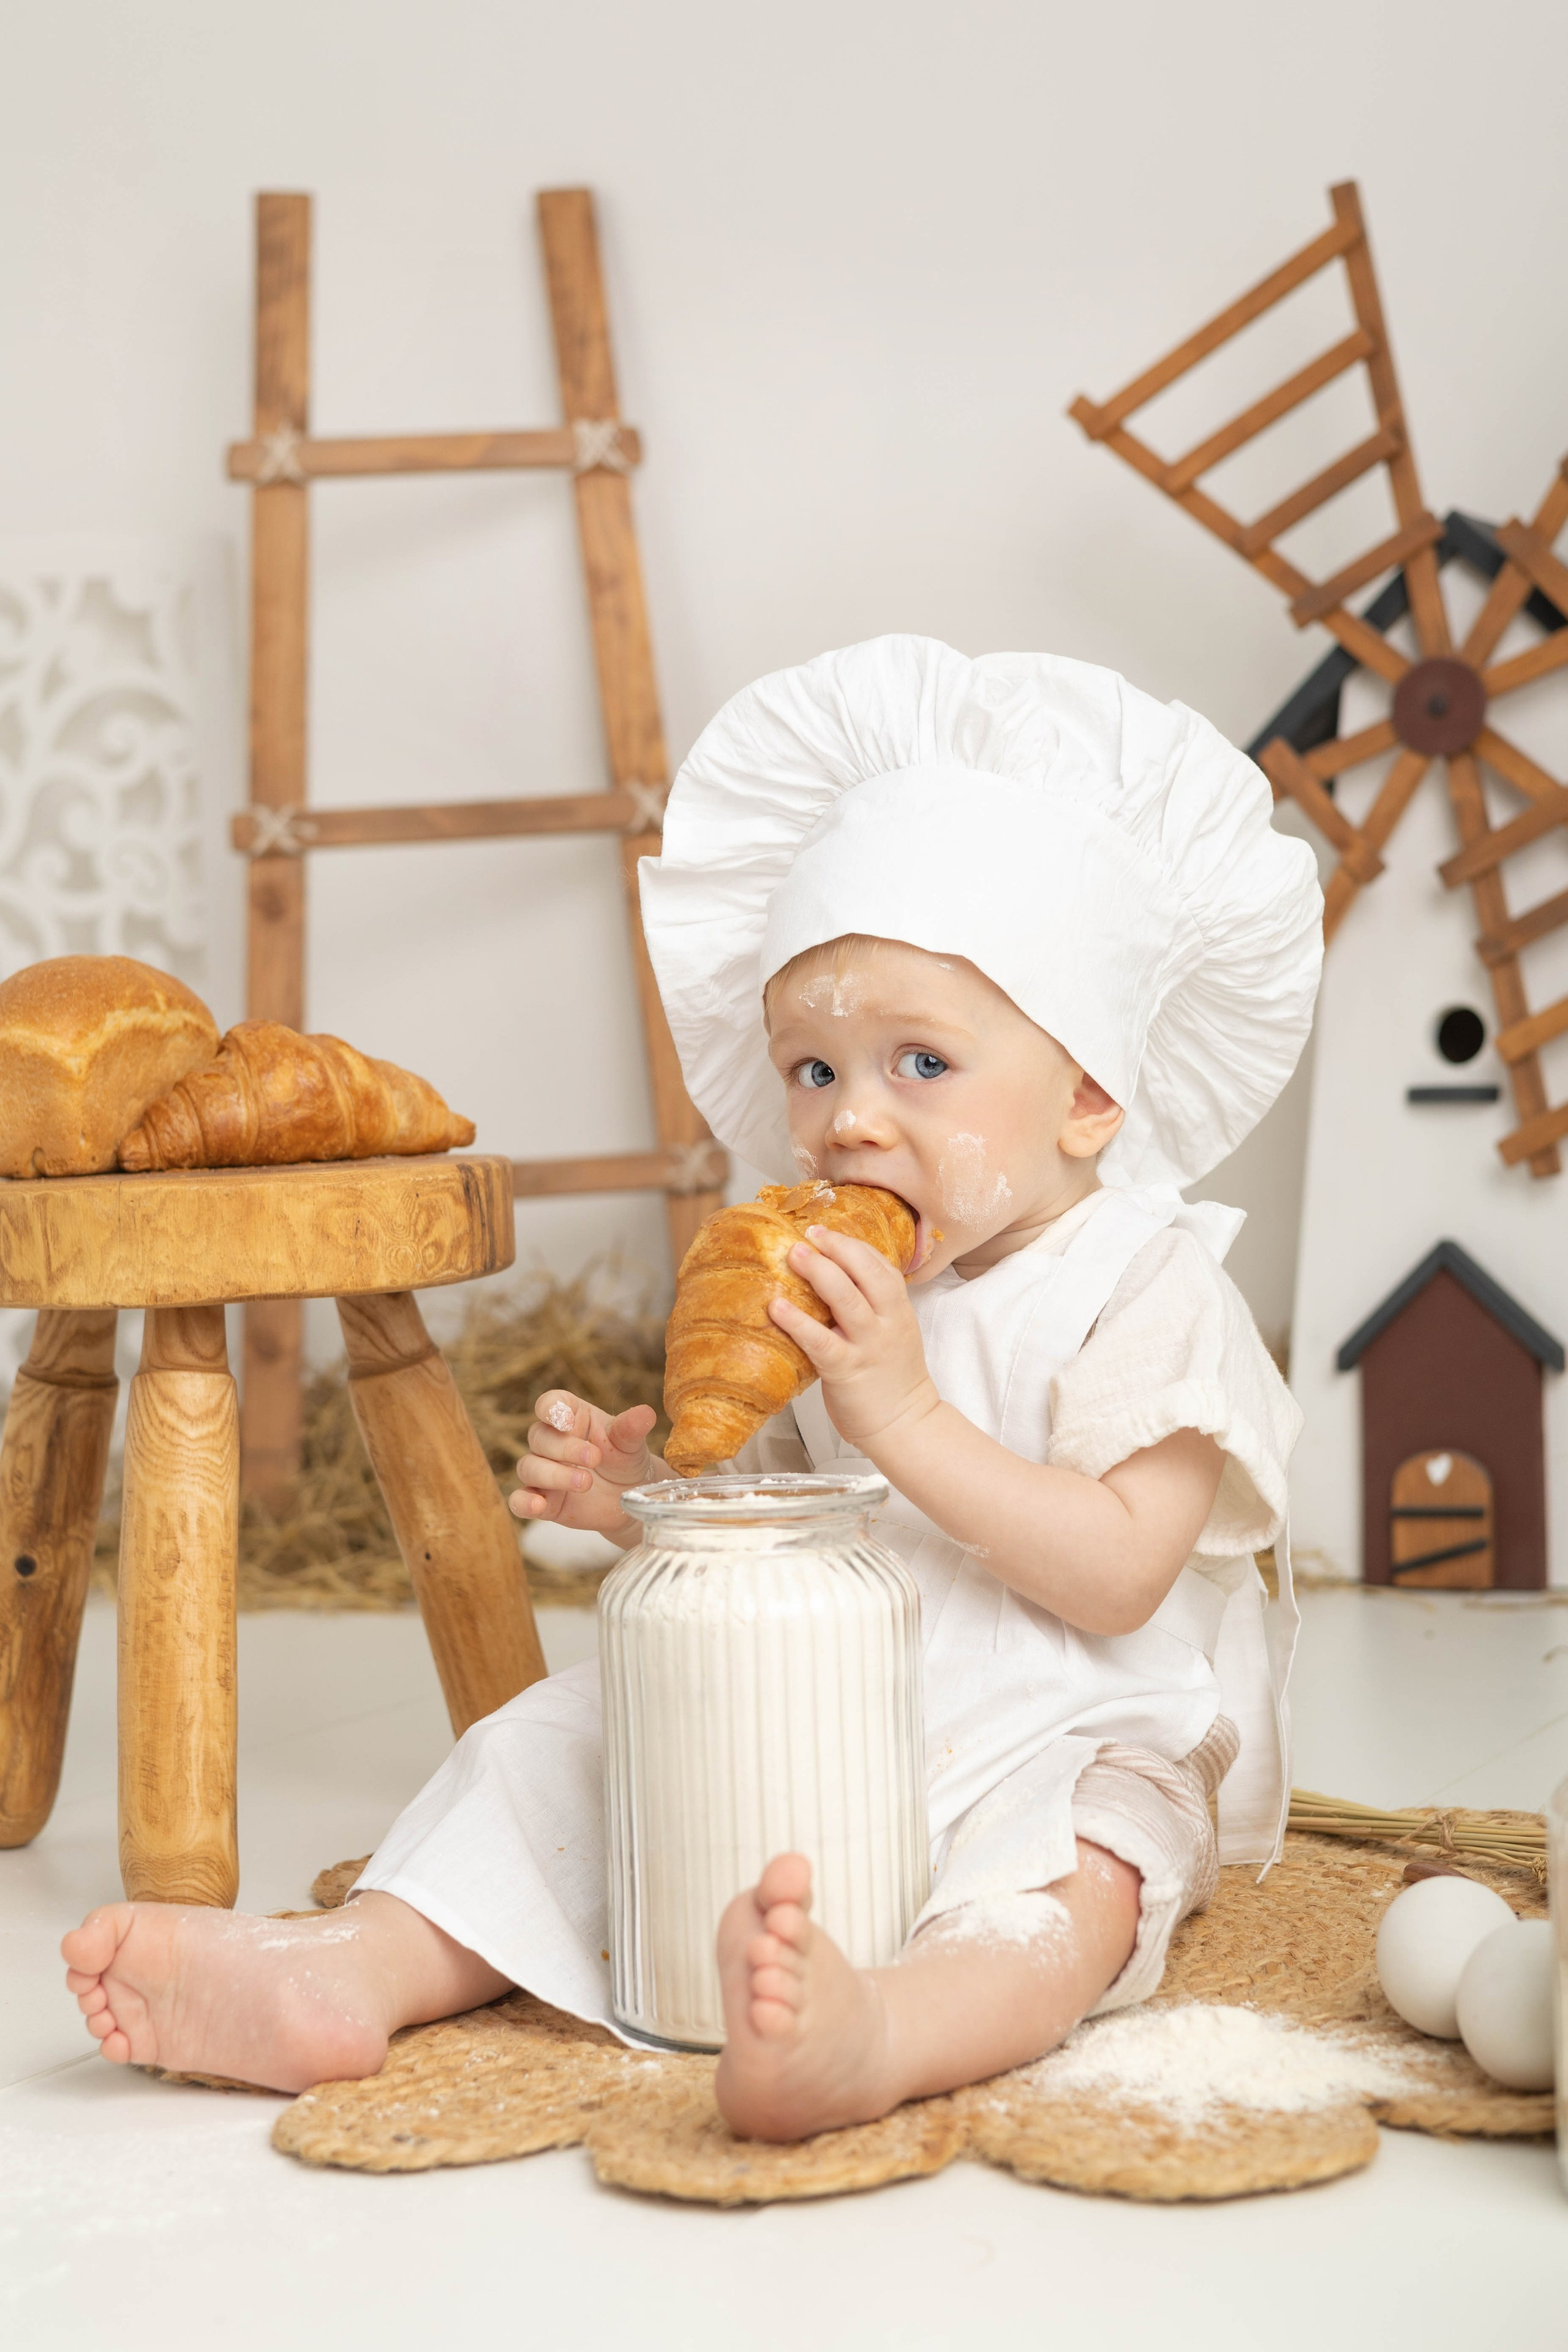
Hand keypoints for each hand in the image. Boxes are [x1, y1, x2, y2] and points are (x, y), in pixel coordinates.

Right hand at [512, 1391, 661, 1541]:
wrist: (631, 1497)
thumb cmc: (626, 1460)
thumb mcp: (631, 1444)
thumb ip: (631, 1429)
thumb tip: (646, 1413)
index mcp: (571, 1418)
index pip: (549, 1404)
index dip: (551, 1409)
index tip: (566, 1420)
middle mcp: (552, 1442)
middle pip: (538, 1436)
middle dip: (564, 1448)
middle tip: (594, 1458)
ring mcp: (544, 1471)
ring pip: (528, 1467)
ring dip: (554, 1475)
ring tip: (586, 1483)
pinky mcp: (544, 1501)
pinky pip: (520, 1500)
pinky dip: (524, 1502)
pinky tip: (538, 1506)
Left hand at [768, 1225, 938, 1454]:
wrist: (904, 1424)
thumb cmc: (890, 1377)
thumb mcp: (892, 1331)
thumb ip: (871, 1305)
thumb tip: (830, 1276)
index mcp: (898, 1310)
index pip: (881, 1265)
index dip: (853, 1245)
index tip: (826, 1231)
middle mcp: (887, 1322)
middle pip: (867, 1273)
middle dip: (838, 1248)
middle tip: (809, 1233)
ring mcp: (868, 1345)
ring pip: (847, 1299)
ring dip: (820, 1273)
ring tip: (794, 1254)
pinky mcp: (846, 1370)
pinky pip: (821, 1341)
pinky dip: (798, 1322)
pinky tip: (776, 1307)